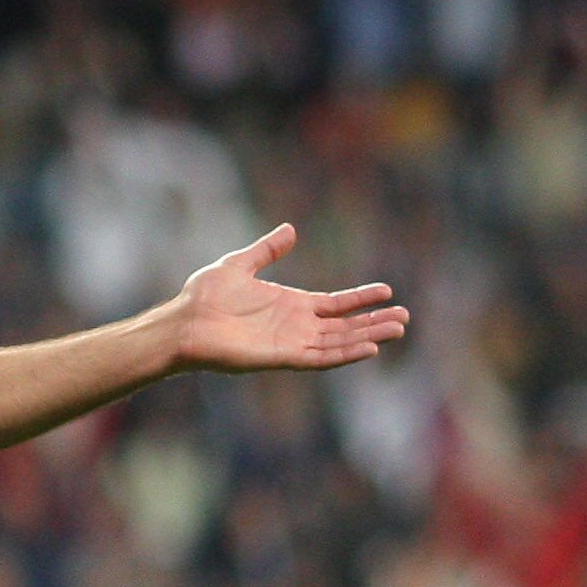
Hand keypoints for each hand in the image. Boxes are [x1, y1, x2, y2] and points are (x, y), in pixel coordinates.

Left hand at [169, 223, 407, 373]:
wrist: (182, 322)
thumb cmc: (203, 297)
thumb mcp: (239, 265)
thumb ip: (266, 250)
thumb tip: (290, 230)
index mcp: (290, 305)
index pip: (335, 303)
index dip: (360, 299)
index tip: (387, 292)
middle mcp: (295, 326)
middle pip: (344, 325)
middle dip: (373, 321)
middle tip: (404, 317)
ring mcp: (290, 342)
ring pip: (338, 342)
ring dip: (367, 337)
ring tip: (397, 329)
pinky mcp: (281, 357)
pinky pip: (320, 357)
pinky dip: (344, 353)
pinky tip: (368, 348)